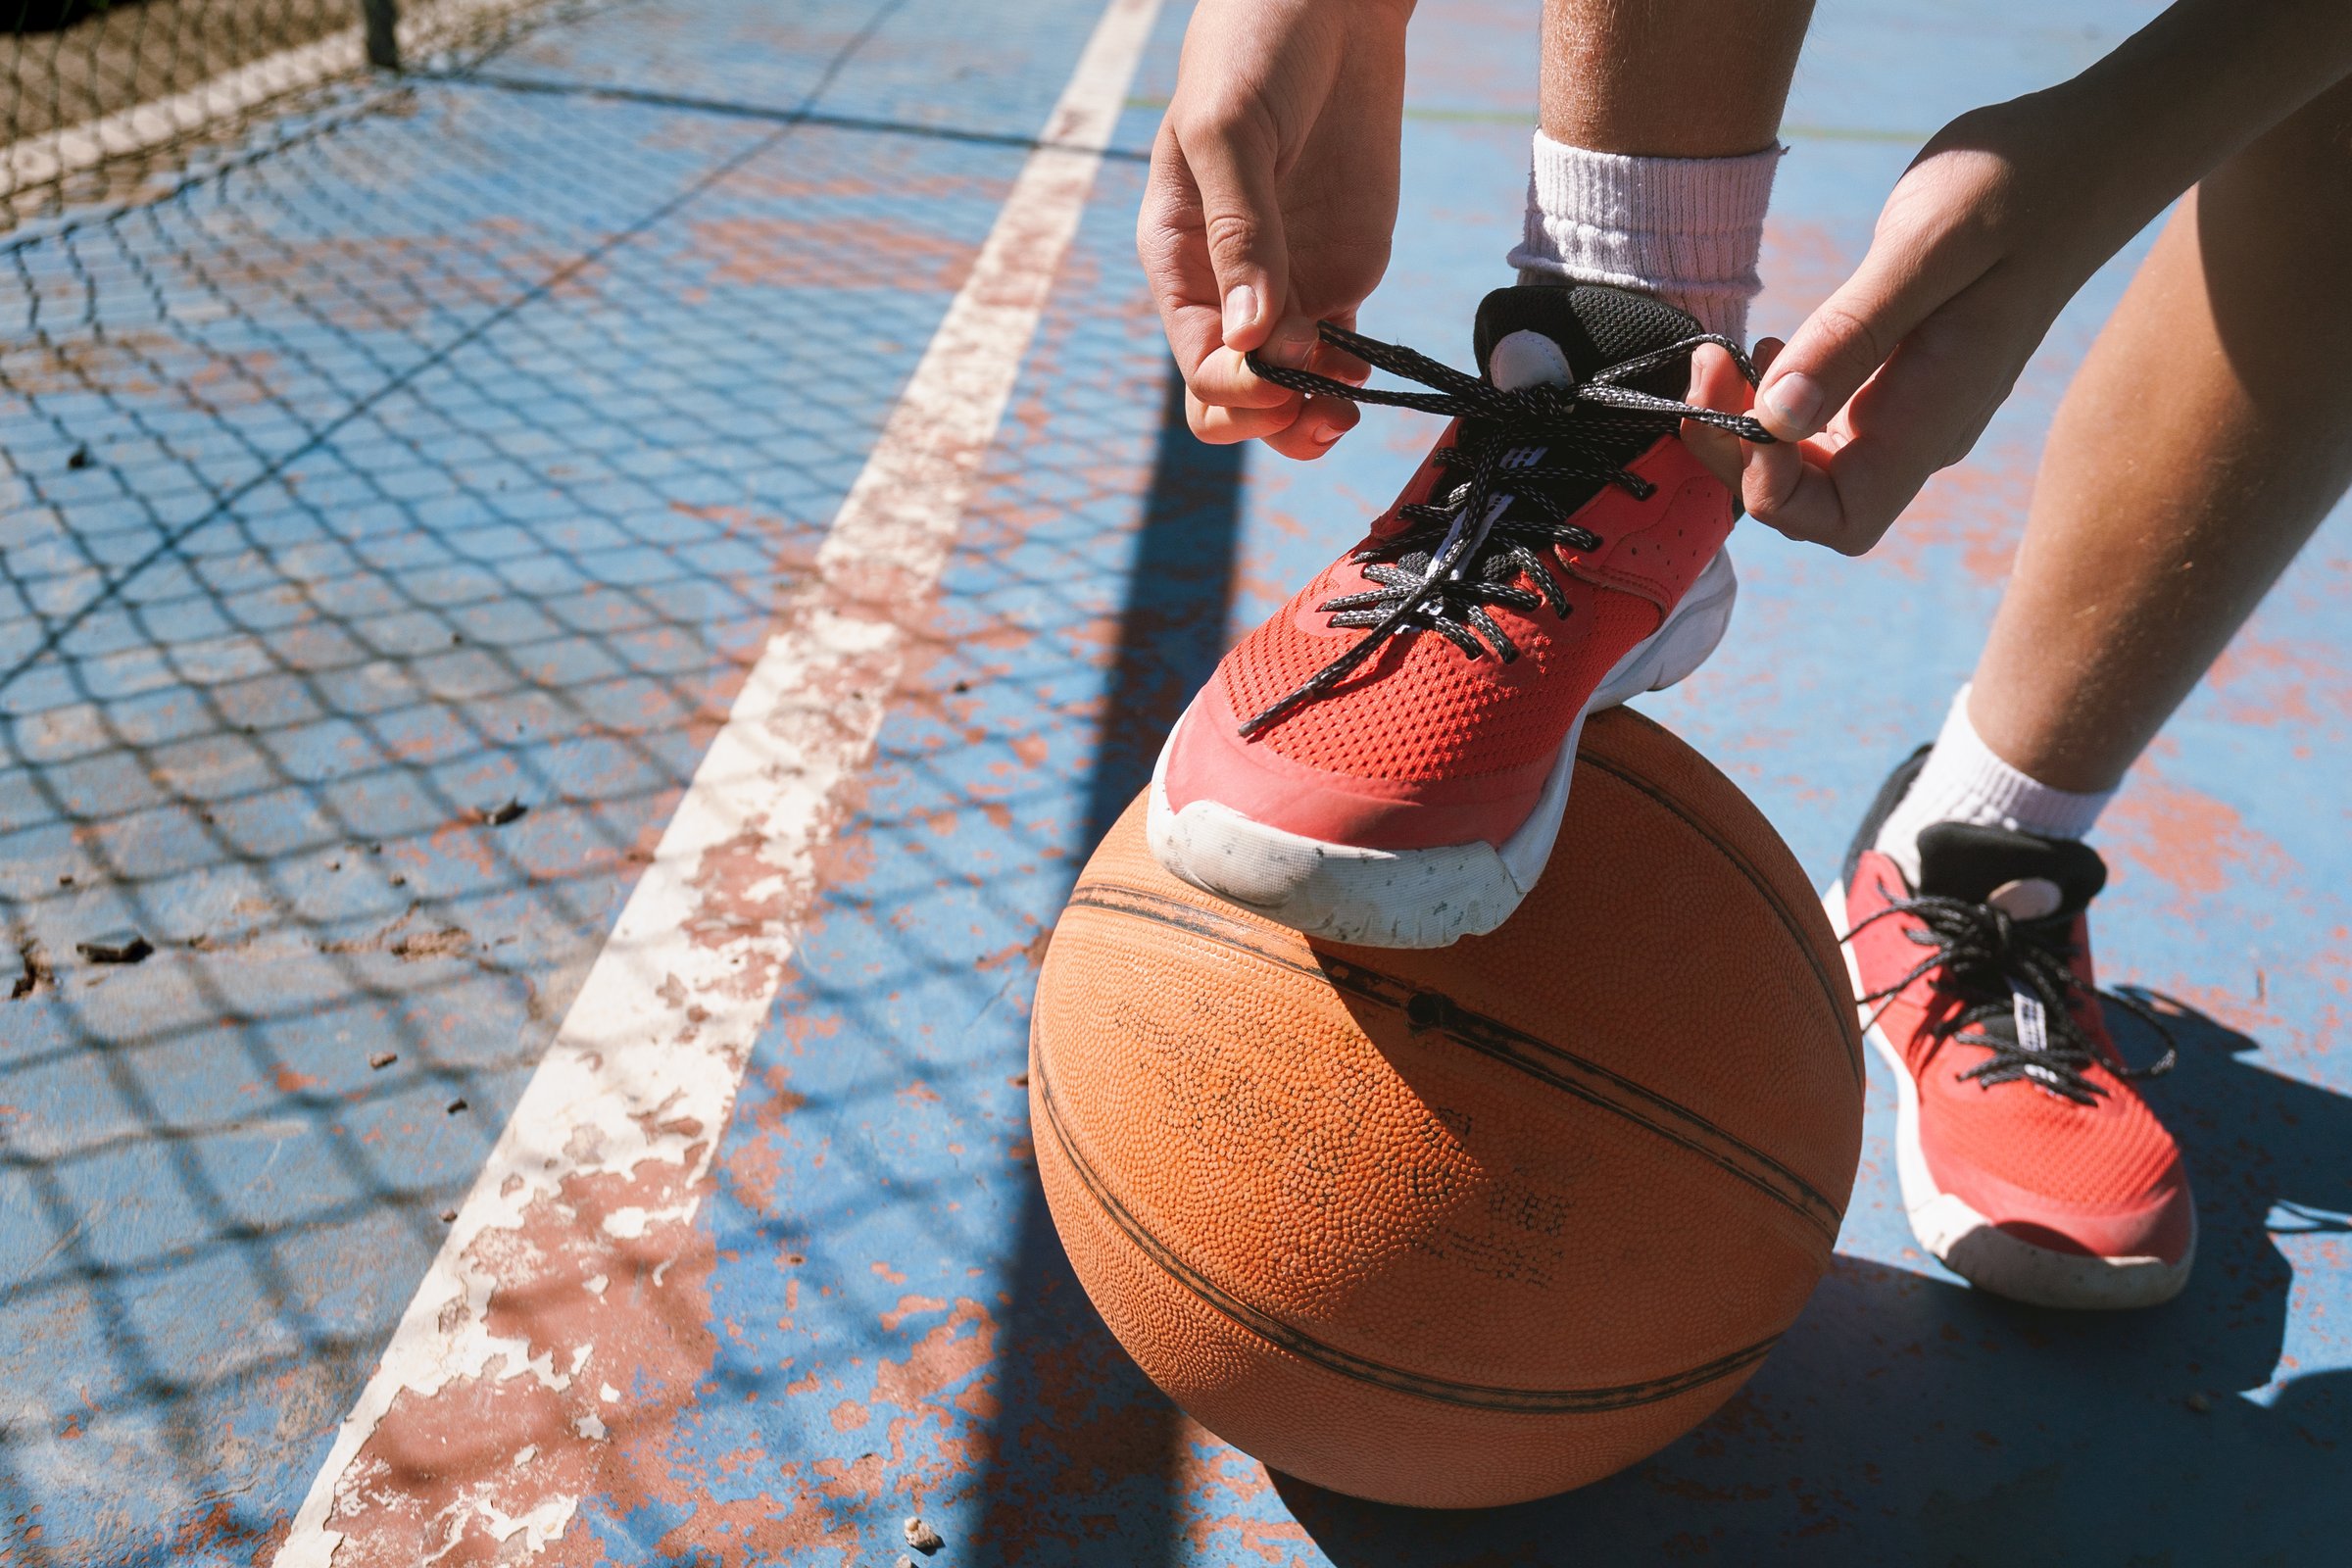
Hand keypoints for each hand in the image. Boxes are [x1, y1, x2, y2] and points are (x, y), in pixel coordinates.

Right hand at [1137, 0, 1412, 458]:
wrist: (1329, 1)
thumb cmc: (1255, 48)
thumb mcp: (1231, 130)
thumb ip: (1240, 232)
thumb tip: (1253, 338)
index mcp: (1179, 257)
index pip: (1198, 361)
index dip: (1238, 387)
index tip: (1283, 369)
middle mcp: (1227, 284)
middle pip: (1233, 397)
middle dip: (1271, 421)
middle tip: (1318, 410)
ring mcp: (1286, 283)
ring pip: (1286, 392)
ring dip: (1312, 417)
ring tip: (1347, 410)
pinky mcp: (1339, 273)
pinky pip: (1335, 355)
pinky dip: (1347, 381)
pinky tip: (1365, 374)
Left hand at [1737, 91, 2152, 553]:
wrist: (2087, 158)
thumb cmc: (2020, 186)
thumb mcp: (1928, 245)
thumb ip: (1853, 333)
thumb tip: (1778, 415)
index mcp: (1935, 416)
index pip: (1841, 520)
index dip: (1770, 491)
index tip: (1736, 405)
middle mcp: (1921, 433)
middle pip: (1808, 504)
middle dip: (1739, 454)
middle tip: (1710, 362)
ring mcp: (1911, 412)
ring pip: (1806, 469)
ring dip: (1748, 426)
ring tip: (1730, 352)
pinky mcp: (1898, 382)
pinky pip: (1819, 426)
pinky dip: (1775, 401)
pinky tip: (1769, 348)